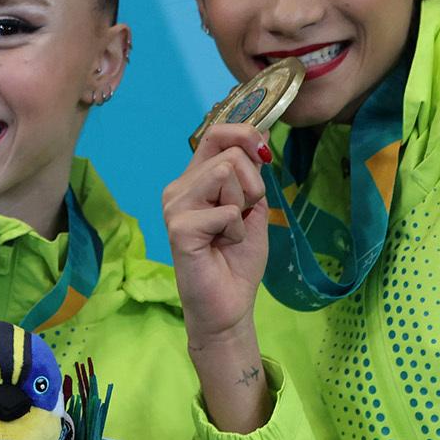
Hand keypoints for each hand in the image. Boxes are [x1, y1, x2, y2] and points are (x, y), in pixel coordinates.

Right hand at [162, 125, 271, 348]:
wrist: (228, 306)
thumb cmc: (237, 261)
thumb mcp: (252, 208)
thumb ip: (251, 175)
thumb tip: (259, 136)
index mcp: (194, 181)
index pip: (215, 134)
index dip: (244, 134)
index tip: (264, 155)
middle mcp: (179, 188)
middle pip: (229, 153)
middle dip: (252, 184)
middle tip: (243, 216)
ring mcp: (175, 206)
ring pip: (226, 172)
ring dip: (243, 205)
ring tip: (231, 232)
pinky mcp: (179, 226)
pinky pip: (226, 209)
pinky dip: (237, 229)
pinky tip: (223, 246)